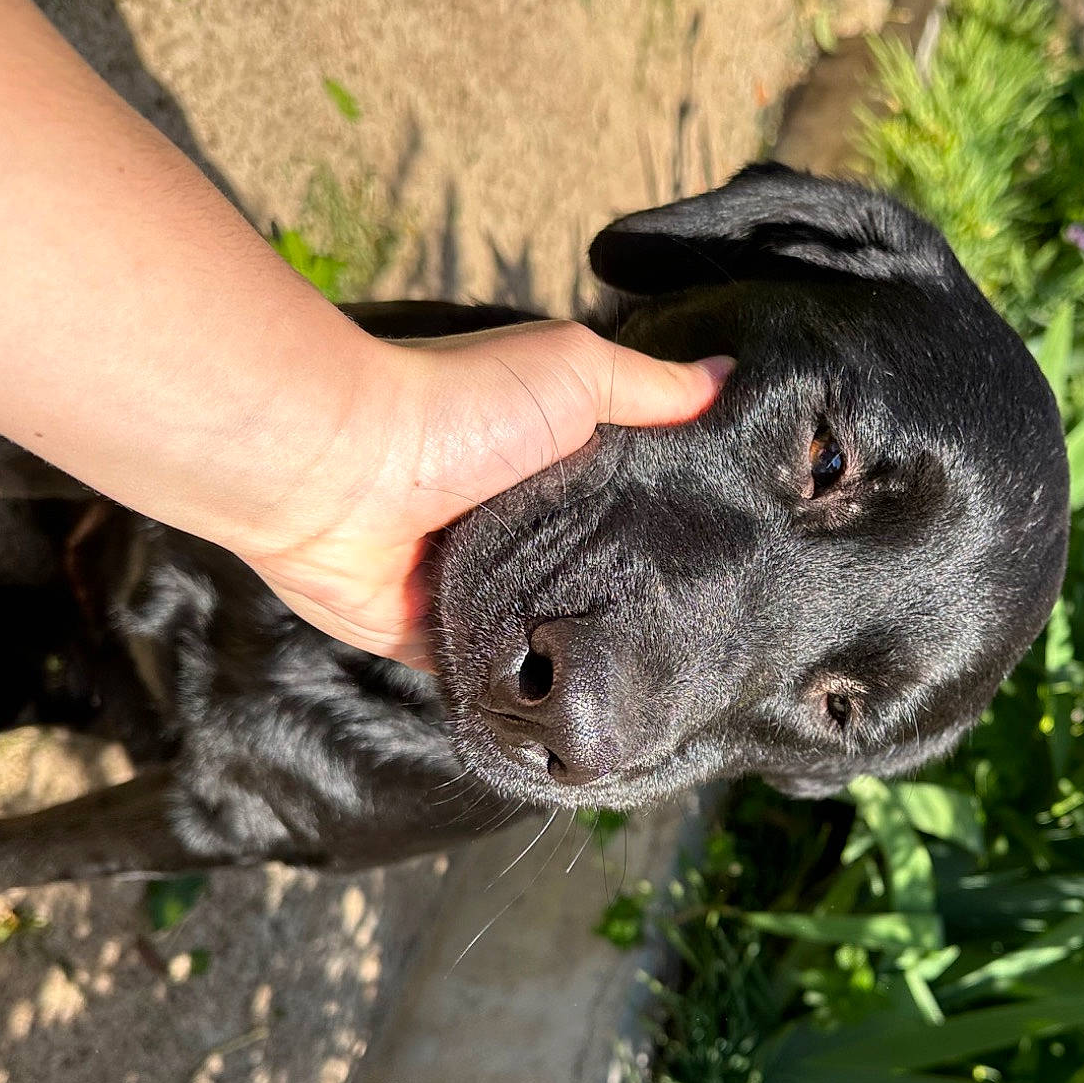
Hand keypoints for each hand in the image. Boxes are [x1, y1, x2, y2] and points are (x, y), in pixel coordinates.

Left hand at [235, 321, 730, 666]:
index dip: (678, 525)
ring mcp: (479, 591)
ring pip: (554, 635)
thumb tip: (731, 375)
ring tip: (669, 685)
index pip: (630, 504)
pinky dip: (530, 693)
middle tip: (718, 634)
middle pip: (597, 576)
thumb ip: (649, 386)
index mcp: (548, 464)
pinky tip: (587, 710)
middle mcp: (517, 530)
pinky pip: (501, 682)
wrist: (340, 471)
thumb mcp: (572, 372)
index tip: (743, 554)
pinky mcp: (443, 644)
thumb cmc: (455, 407)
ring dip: (590, 653)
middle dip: (642, 600)